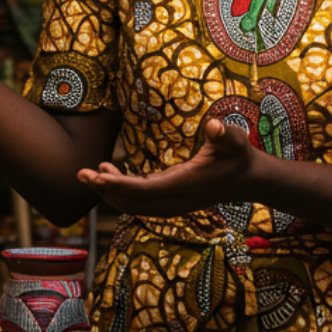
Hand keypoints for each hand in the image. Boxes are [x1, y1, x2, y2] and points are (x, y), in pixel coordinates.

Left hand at [76, 118, 258, 217]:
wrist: (249, 180)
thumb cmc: (240, 156)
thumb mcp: (235, 140)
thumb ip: (224, 133)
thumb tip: (214, 126)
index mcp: (186, 185)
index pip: (145, 190)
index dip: (119, 185)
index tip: (97, 176)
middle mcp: (176, 200)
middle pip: (133, 202)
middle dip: (105, 190)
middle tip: (81, 174)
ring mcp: (174, 204)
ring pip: (134, 205)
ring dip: (111, 192)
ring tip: (92, 173)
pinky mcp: (172, 202)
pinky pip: (141, 203)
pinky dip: (123, 192)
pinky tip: (112, 175)